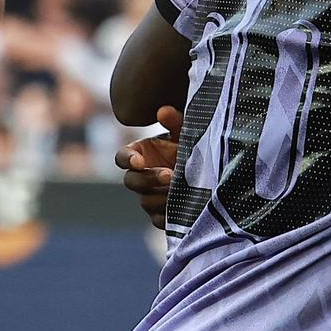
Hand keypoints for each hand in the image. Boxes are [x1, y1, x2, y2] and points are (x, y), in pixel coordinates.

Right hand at [116, 106, 182, 230]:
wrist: (208, 171)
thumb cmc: (191, 147)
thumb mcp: (187, 133)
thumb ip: (176, 122)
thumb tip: (164, 111)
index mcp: (140, 154)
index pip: (122, 158)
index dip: (127, 160)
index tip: (138, 161)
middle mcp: (140, 176)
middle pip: (131, 182)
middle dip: (148, 179)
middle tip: (170, 175)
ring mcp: (148, 196)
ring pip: (145, 202)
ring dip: (162, 197)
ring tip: (183, 191)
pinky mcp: (160, 214)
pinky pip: (158, 220)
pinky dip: (169, 216)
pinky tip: (184, 210)